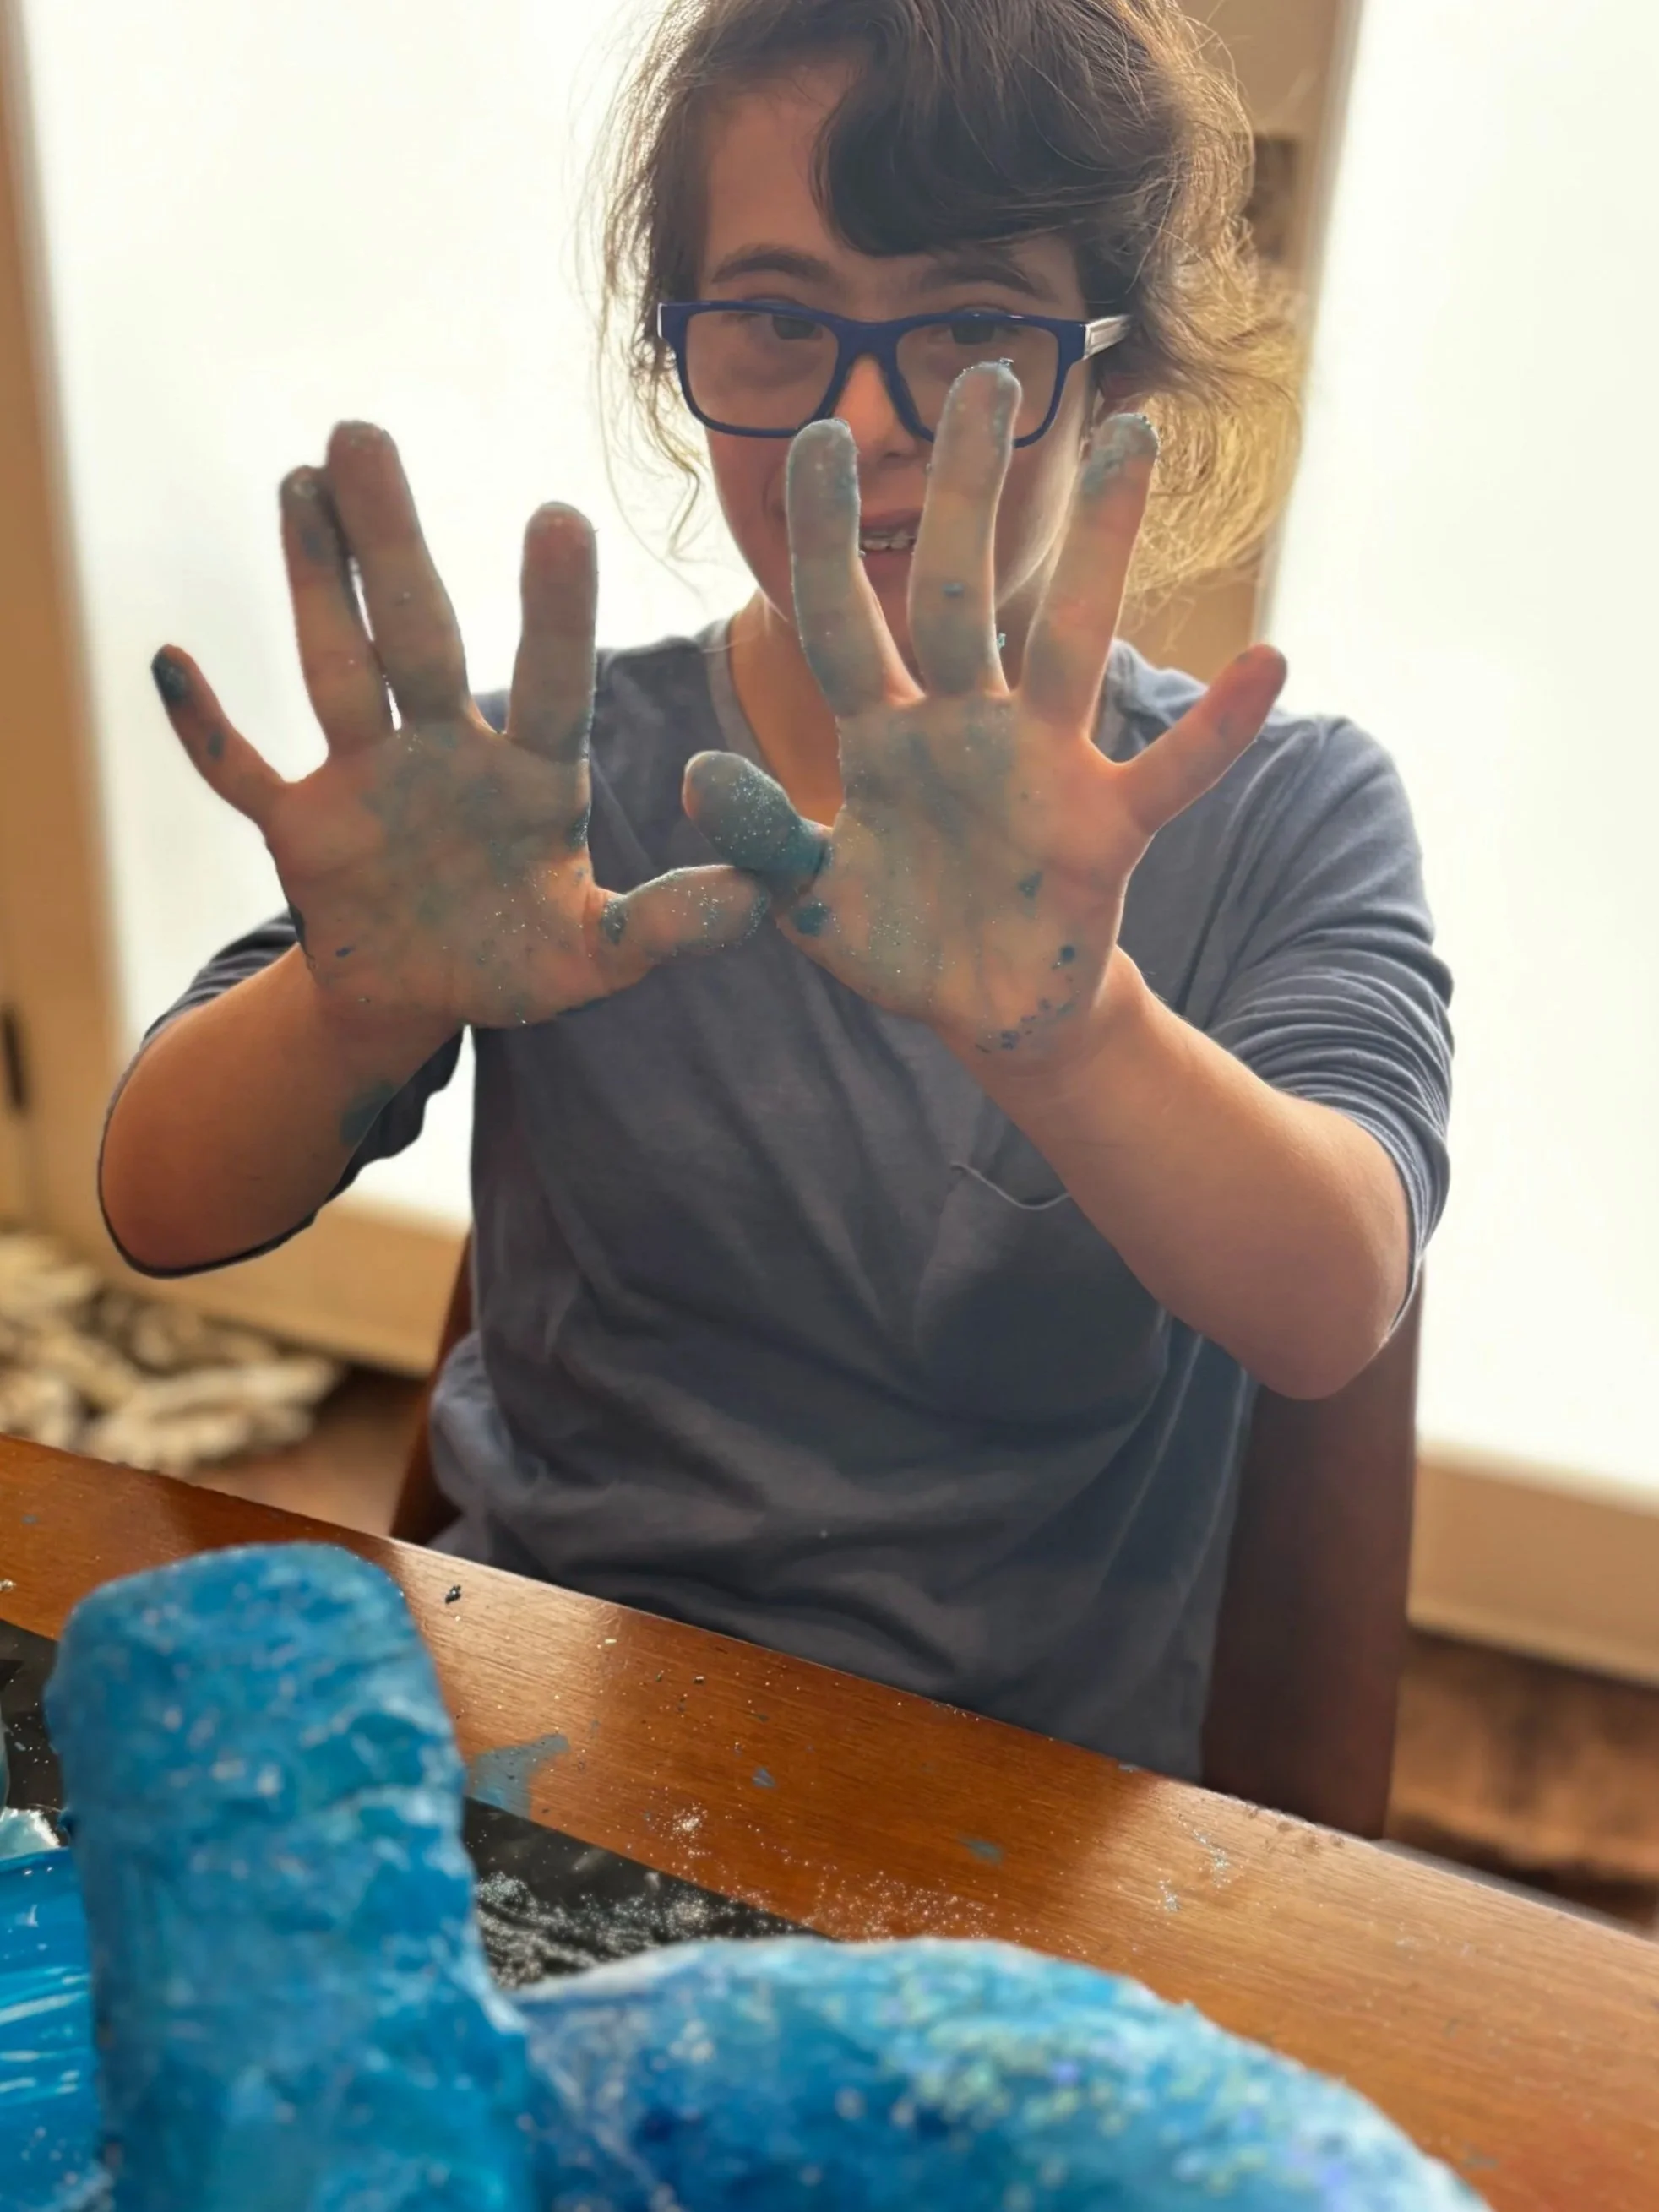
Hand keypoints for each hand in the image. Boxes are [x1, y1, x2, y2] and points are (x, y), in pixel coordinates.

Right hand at [152, 423, 767, 1040]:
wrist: (423, 993)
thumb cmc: (519, 960)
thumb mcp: (600, 957)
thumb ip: (675, 927)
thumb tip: (770, 901)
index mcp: (534, 776)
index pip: (552, 681)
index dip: (552, 610)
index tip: (557, 516)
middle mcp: (448, 751)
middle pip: (420, 636)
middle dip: (393, 543)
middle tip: (363, 432)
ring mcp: (366, 781)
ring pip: (335, 668)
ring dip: (311, 584)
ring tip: (296, 481)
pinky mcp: (299, 826)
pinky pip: (242, 772)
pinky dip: (204, 729)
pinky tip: (168, 660)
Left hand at [683, 368, 1287, 1066]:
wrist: (985, 1014)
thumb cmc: (898, 944)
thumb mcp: (812, 903)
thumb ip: (764, 841)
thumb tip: (699, 775)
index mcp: (881, 736)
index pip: (842, 619)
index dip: (828, 536)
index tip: (824, 434)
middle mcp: (963, 727)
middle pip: (959, 594)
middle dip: (967, 490)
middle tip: (987, 376)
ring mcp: (1040, 768)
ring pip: (1071, 640)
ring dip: (1101, 545)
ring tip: (1131, 439)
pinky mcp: (1104, 828)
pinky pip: (1169, 772)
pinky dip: (1216, 729)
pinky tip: (1267, 661)